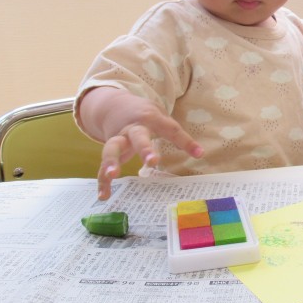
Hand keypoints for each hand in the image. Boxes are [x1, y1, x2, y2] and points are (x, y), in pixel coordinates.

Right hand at [81, 89, 202, 199]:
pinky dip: (103, 181)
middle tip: (153, 161)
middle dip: (145, 148)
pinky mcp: (109, 151)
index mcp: (151, 119)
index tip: (199, 153)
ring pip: (113, 147)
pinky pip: (102, 166)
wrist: (114, 105)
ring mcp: (119, 139)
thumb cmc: (145, 116)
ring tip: (113, 174)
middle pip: (138, 136)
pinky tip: (104, 196)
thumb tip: (199, 154)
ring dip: (112, 160)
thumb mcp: (161, 118)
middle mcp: (133, 128)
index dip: (185, 141)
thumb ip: (176, 134)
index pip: (171, 129)